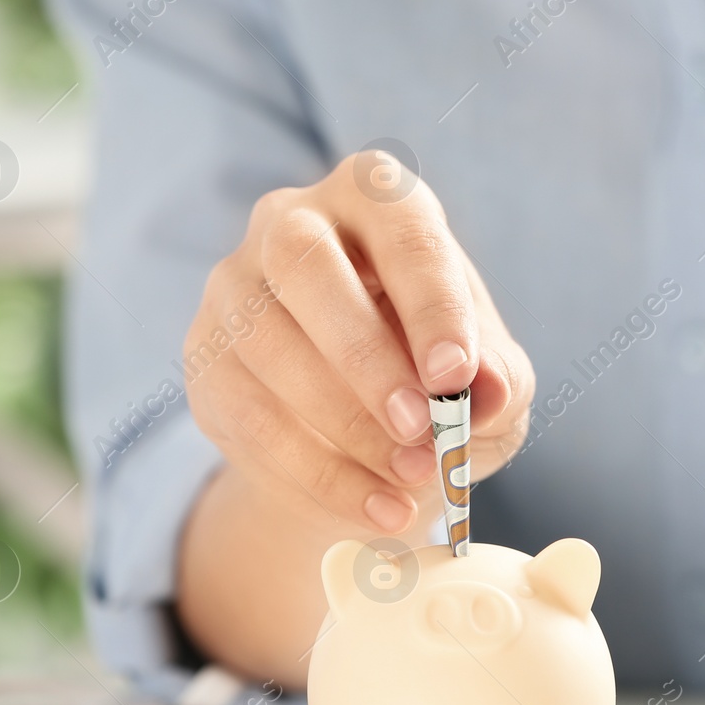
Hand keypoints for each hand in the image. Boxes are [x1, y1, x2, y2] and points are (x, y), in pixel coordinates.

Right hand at [183, 151, 533, 536]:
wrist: (369, 440)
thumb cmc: (439, 379)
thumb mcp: (492, 380)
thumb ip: (498, 378)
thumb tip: (484, 389)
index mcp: (376, 197)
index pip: (400, 227)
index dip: (430, 301)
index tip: (458, 376)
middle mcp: (292, 221)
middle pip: (302, 261)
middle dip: (364, 353)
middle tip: (421, 428)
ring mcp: (235, 285)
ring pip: (263, 340)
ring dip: (341, 422)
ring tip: (411, 478)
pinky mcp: (206, 356)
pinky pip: (245, 413)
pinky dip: (316, 473)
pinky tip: (376, 507)